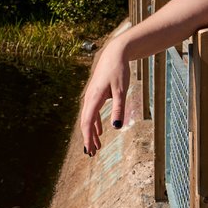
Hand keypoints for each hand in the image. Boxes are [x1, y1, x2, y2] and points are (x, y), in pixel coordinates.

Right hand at [80, 40, 129, 156]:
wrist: (115, 54)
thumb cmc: (119, 71)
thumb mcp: (121, 91)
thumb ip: (119, 108)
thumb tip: (116, 126)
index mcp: (94, 98)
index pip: (88, 122)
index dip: (88, 137)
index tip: (90, 150)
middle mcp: (89, 99)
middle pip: (86, 123)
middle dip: (88, 138)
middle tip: (92, 154)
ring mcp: (91, 96)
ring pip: (89, 118)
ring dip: (92, 133)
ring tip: (95, 146)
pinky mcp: (96, 94)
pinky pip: (93, 113)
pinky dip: (95, 123)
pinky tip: (100, 131)